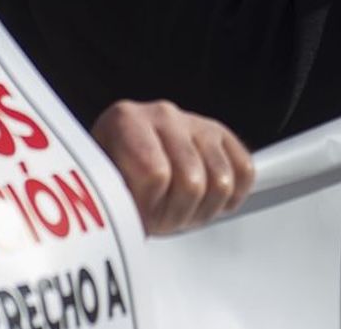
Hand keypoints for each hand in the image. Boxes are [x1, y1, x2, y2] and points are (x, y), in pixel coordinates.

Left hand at [90, 100, 254, 234]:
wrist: (117, 158)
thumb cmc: (106, 180)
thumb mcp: (95, 189)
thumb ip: (109, 200)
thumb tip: (123, 227)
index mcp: (125, 121)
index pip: (155, 176)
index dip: (147, 209)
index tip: (134, 218)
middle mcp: (164, 114)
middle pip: (192, 182)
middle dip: (175, 216)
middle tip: (158, 220)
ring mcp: (195, 122)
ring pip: (222, 181)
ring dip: (201, 210)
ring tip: (178, 210)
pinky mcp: (221, 134)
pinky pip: (245, 171)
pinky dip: (229, 197)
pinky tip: (203, 201)